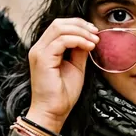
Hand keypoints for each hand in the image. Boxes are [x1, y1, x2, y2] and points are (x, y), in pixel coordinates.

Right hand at [27, 18, 98, 133]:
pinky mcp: (42, 59)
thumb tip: (89, 38)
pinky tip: (89, 47)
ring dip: (81, 32)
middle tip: (96, 33)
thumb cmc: (62, 94)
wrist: (53, 112)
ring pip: (59, 28)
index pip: (59, 26)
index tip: (94, 31)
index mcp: (45, 49)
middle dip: (80, 24)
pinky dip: (78, 40)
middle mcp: (39, 48)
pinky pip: (62, 41)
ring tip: (94, 41)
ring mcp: (39, 52)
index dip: (78, 25)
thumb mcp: (76, 67)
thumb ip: (79, 51)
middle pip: (58, 23)